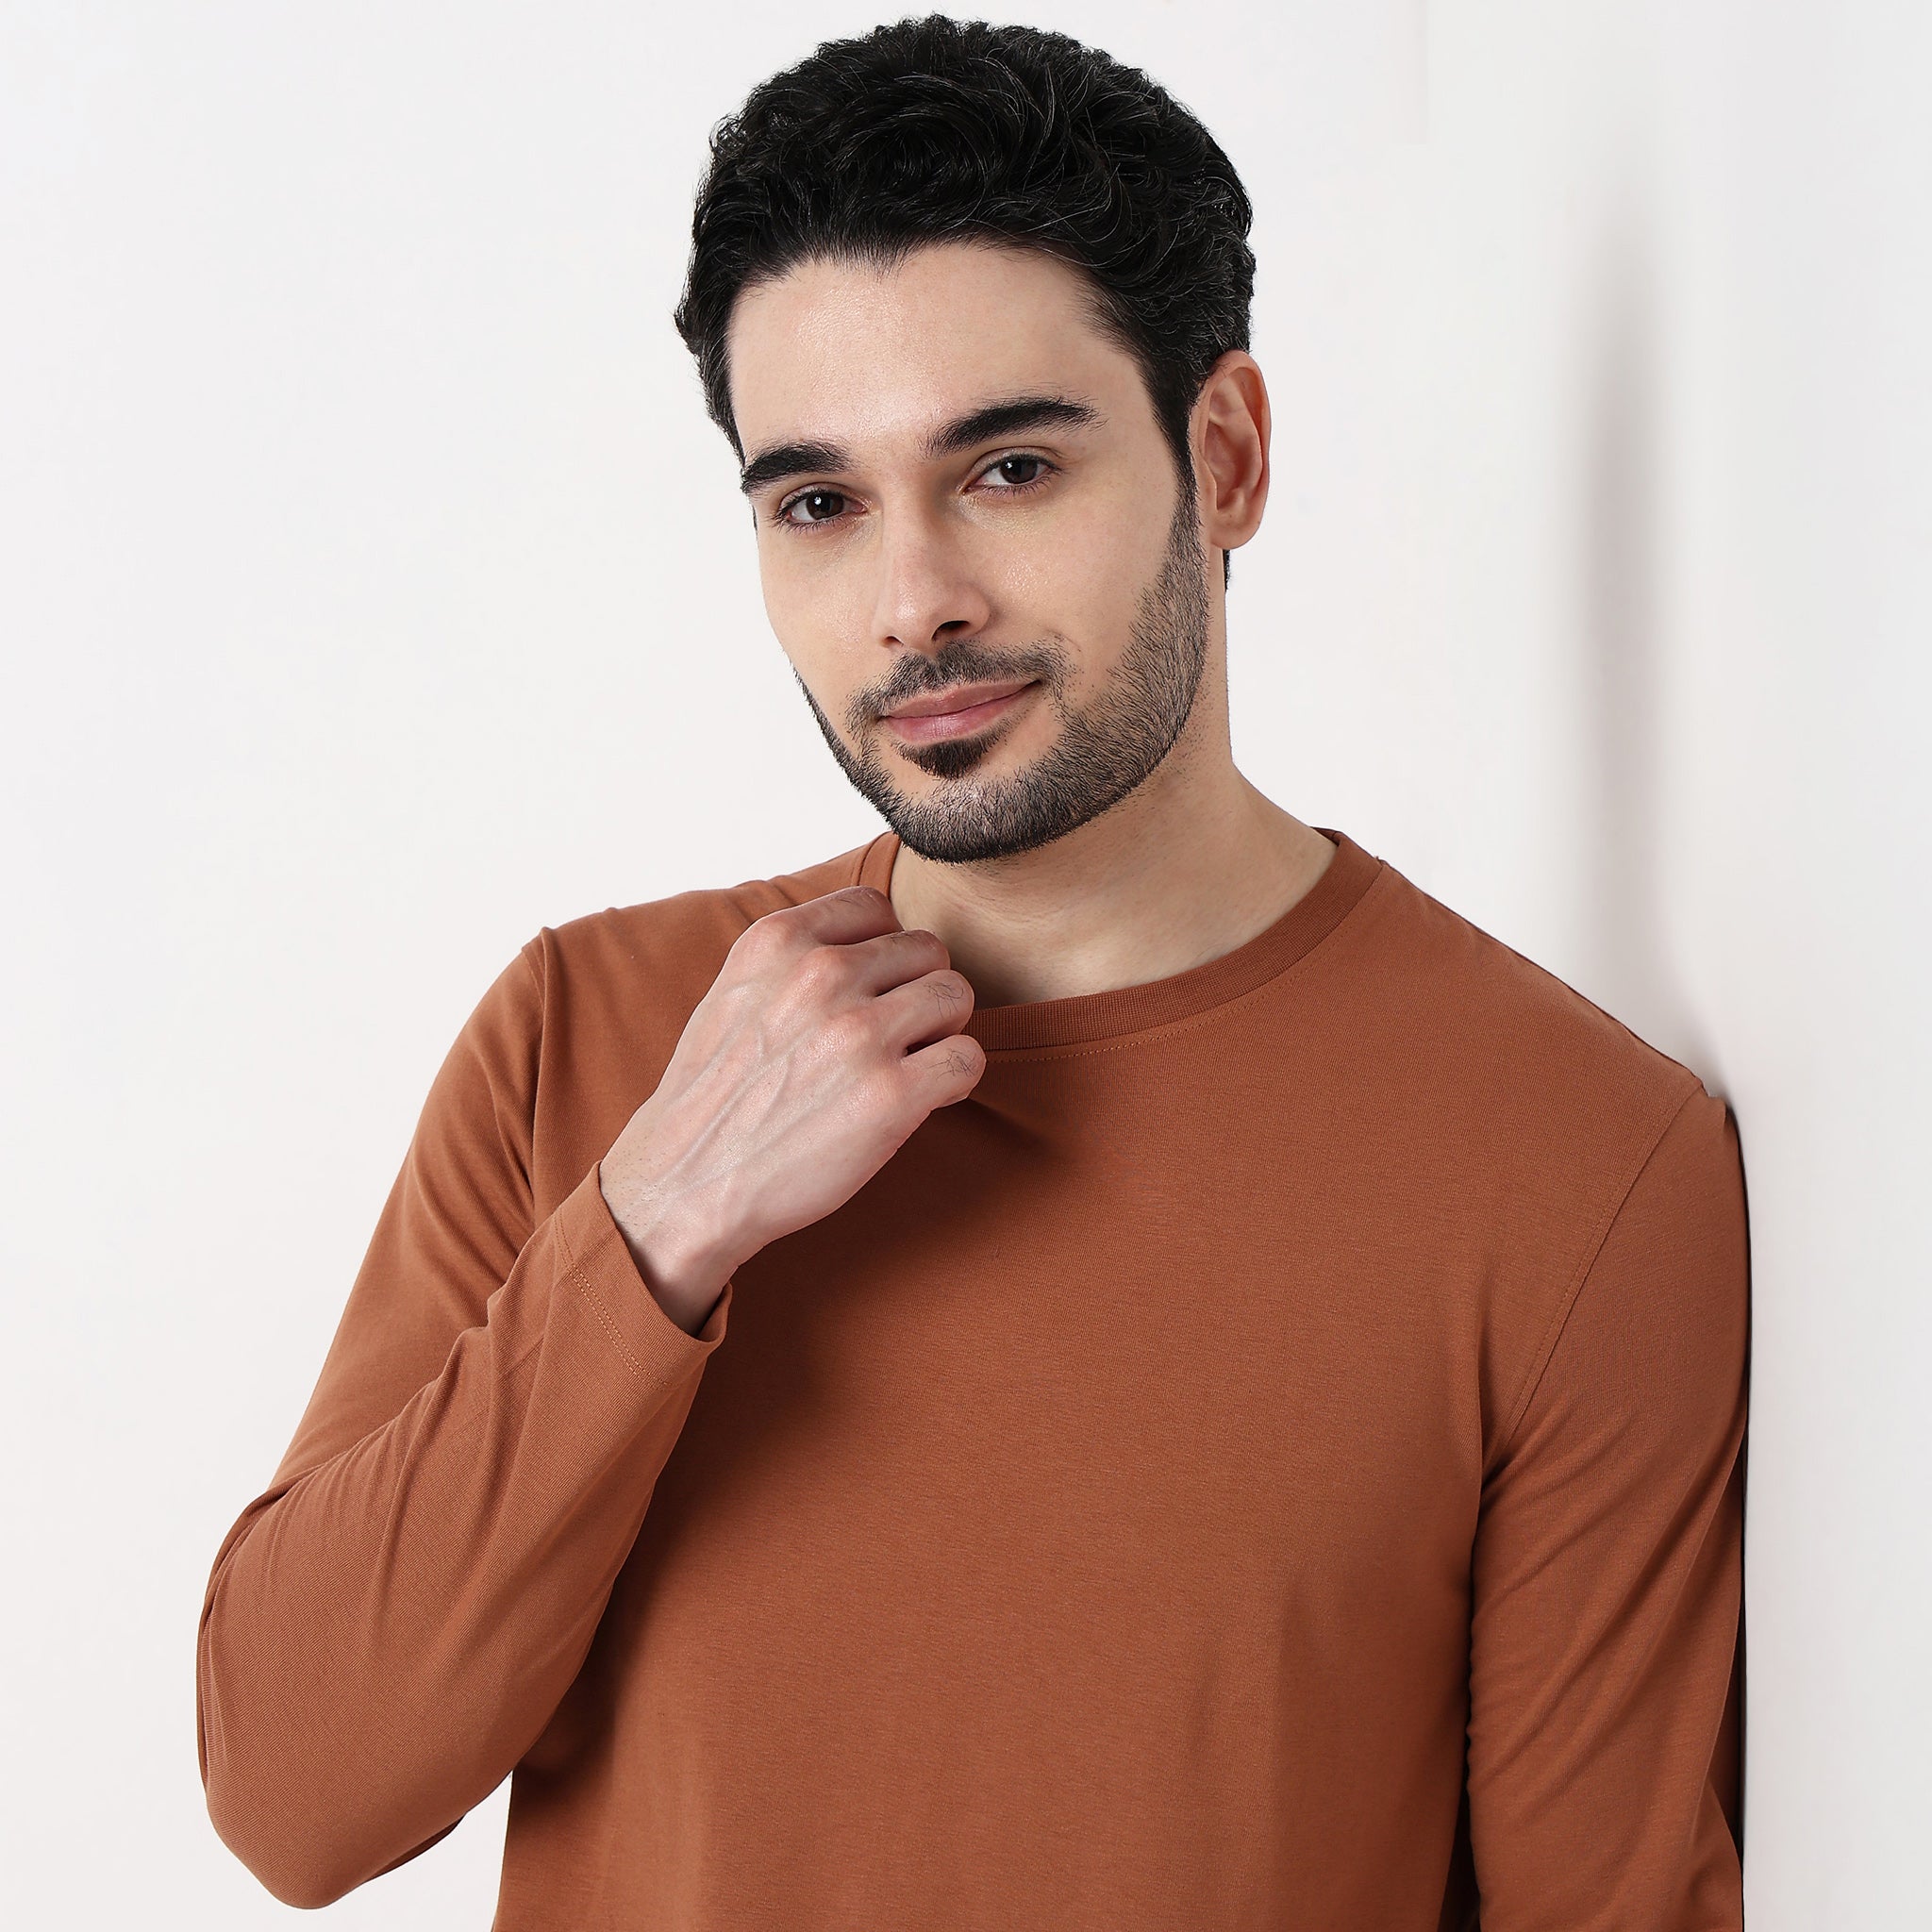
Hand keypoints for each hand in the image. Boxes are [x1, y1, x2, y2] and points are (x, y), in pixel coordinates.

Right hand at [598, 885, 984, 1332]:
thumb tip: (873, 934)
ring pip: (955, 995)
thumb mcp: (735, 992)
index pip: (876, 906)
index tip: (865, 993)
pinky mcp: (891, 1094)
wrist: (684, 1185)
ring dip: (941, 1032)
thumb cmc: (715, 1095)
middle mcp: (820, 975)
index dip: (882, 952)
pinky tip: (921, 1099)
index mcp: (777, 941)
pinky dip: (955, 1080)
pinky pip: (967, 1058)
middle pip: (927, 949)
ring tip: (904, 1066)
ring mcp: (858, 1033)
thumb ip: (796, 953)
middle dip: (916, 992)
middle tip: (889, 1039)